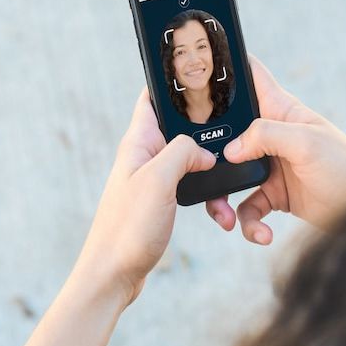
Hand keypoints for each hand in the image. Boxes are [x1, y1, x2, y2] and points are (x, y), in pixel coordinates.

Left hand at [75, 89, 216, 307]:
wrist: (113, 273)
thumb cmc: (127, 227)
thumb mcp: (158, 180)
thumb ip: (182, 152)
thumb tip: (204, 152)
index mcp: (138, 143)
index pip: (152, 98)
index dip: (172, 83)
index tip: (198, 72)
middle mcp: (144, 157)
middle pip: (179, 128)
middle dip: (205, 128)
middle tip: (232, 128)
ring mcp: (152, 180)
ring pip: (189, 161)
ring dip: (210, 169)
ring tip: (226, 183)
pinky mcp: (160, 202)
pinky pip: (189, 187)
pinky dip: (206, 194)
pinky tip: (217, 209)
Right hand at [206, 55, 345, 243]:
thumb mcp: (307, 143)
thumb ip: (266, 135)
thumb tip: (229, 150)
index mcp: (280, 111)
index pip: (251, 77)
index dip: (228, 67)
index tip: (199, 66)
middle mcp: (271, 136)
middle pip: (227, 134)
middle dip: (209, 152)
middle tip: (198, 168)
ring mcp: (270, 166)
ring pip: (229, 177)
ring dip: (222, 200)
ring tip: (226, 219)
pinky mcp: (274, 195)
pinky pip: (248, 209)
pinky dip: (249, 224)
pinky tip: (262, 234)